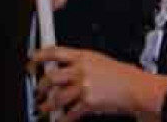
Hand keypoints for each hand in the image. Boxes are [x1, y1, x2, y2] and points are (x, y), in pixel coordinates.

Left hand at [31, 46, 146, 120]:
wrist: (135, 87)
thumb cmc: (120, 74)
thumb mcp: (98, 60)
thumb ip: (79, 63)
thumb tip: (62, 69)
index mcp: (83, 56)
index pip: (55, 52)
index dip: (39, 56)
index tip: (32, 60)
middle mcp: (81, 70)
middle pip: (51, 77)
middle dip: (40, 86)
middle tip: (37, 90)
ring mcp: (84, 87)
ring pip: (57, 97)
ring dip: (47, 105)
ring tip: (44, 108)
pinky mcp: (88, 103)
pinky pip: (70, 113)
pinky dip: (62, 119)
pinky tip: (60, 119)